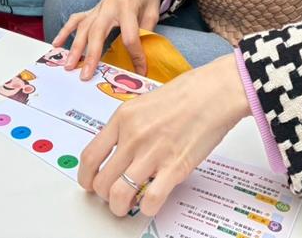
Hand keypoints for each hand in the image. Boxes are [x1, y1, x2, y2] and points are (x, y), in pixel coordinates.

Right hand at [52, 0, 161, 78]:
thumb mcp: (153, 11)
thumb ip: (146, 32)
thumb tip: (141, 57)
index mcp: (127, 6)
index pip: (130, 36)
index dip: (136, 56)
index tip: (140, 72)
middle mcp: (109, 6)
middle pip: (98, 32)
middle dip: (91, 55)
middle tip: (85, 75)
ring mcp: (97, 7)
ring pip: (83, 28)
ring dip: (75, 48)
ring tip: (68, 65)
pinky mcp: (92, 9)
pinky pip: (76, 20)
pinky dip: (65, 32)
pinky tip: (56, 45)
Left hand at [79, 54, 250, 216]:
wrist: (215, 92)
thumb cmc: (187, 93)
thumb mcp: (144, 103)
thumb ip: (129, 126)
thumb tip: (118, 150)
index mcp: (123, 118)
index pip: (90, 156)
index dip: (86, 177)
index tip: (90, 184)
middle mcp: (132, 137)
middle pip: (102, 181)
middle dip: (104, 195)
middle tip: (113, 196)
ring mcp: (152, 153)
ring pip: (119, 195)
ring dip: (119, 207)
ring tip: (127, 206)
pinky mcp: (174, 168)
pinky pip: (151, 200)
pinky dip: (147, 209)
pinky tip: (150, 203)